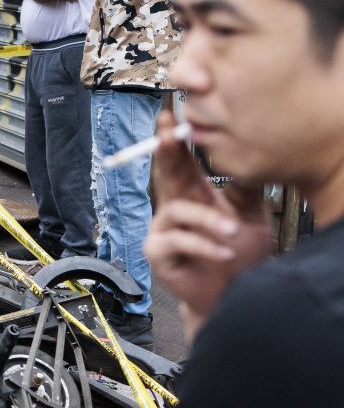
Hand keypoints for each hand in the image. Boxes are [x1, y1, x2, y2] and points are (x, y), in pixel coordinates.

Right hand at [144, 111, 272, 341]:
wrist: (230, 292)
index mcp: (192, 194)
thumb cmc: (236, 251)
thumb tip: (245, 154)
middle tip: (166, 136)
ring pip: (178, 211)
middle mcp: (173, 207)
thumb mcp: (249, 214)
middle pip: (165, 175)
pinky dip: (203, 245)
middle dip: (166, 154)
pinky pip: (177, 240)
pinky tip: (223, 252)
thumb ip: (245, 187)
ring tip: (232, 231)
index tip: (170, 116)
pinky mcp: (159, 252)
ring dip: (208, 220)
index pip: (180, 161)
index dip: (173, 139)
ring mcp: (162, 229)